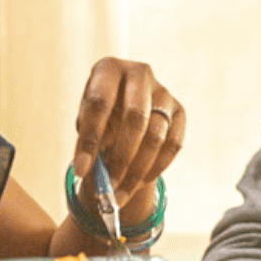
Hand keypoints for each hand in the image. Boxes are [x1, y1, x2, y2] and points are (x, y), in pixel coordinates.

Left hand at [70, 58, 184, 205]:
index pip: (100, 104)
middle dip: (121, 158)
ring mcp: (163, 91)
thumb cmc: (99, 114)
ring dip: (137, 170)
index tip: (81, 171)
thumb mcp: (86, 121)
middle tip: (108, 187)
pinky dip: (156, 167)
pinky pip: (173, 144)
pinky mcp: (179, 110)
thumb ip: (88, 141)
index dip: (89, 140)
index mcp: (108, 68)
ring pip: (156, 135)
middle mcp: (139, 73)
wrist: (124, 105)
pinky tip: (139, 182)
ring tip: (119, 192)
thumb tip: (89, 171)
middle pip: (136, 118)